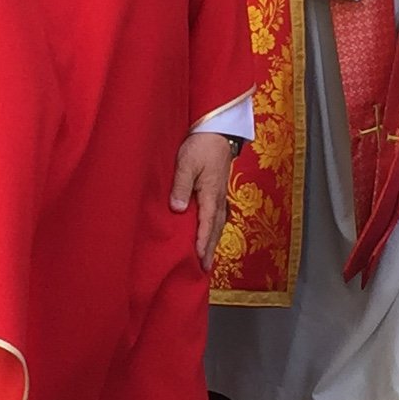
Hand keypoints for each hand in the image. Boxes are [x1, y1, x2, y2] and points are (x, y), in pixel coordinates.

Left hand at [172, 131, 235, 269]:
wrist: (217, 130)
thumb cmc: (201, 146)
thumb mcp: (187, 164)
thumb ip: (182, 186)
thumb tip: (178, 209)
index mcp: (211, 194)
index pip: (207, 223)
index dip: (203, 242)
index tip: (199, 259)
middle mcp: (218, 198)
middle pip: (215, 228)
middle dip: (210, 248)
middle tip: (204, 268)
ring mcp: (220, 194)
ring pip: (218, 223)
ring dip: (213, 240)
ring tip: (207, 257)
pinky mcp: (218, 189)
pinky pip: (217, 215)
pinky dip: (214, 228)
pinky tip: (210, 232)